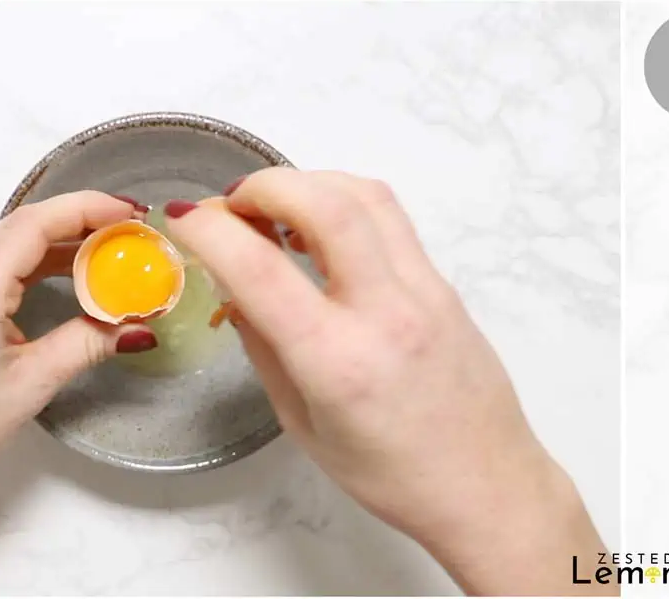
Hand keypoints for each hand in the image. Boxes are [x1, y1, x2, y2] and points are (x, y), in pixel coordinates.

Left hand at [0, 191, 156, 594]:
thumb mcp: (33, 383)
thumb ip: (88, 342)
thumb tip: (141, 324)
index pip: (35, 223)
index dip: (88, 209)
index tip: (135, 215)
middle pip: (22, 224)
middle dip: (80, 220)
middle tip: (132, 234)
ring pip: (8, 241)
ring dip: (59, 239)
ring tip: (110, 252)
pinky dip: (35, 259)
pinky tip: (67, 274)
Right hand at [164, 171, 607, 595]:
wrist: (486, 484)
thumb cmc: (394, 476)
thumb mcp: (303, 425)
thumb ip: (264, 348)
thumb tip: (232, 287)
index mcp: (340, 362)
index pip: (261, 270)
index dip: (210, 233)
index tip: (182, 220)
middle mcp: (388, 313)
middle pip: (326, 203)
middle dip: (265, 187)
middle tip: (228, 206)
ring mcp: (425, 291)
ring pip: (367, 195)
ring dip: (309, 184)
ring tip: (271, 210)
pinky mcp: (444, 284)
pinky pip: (392, 219)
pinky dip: (346, 202)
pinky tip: (318, 227)